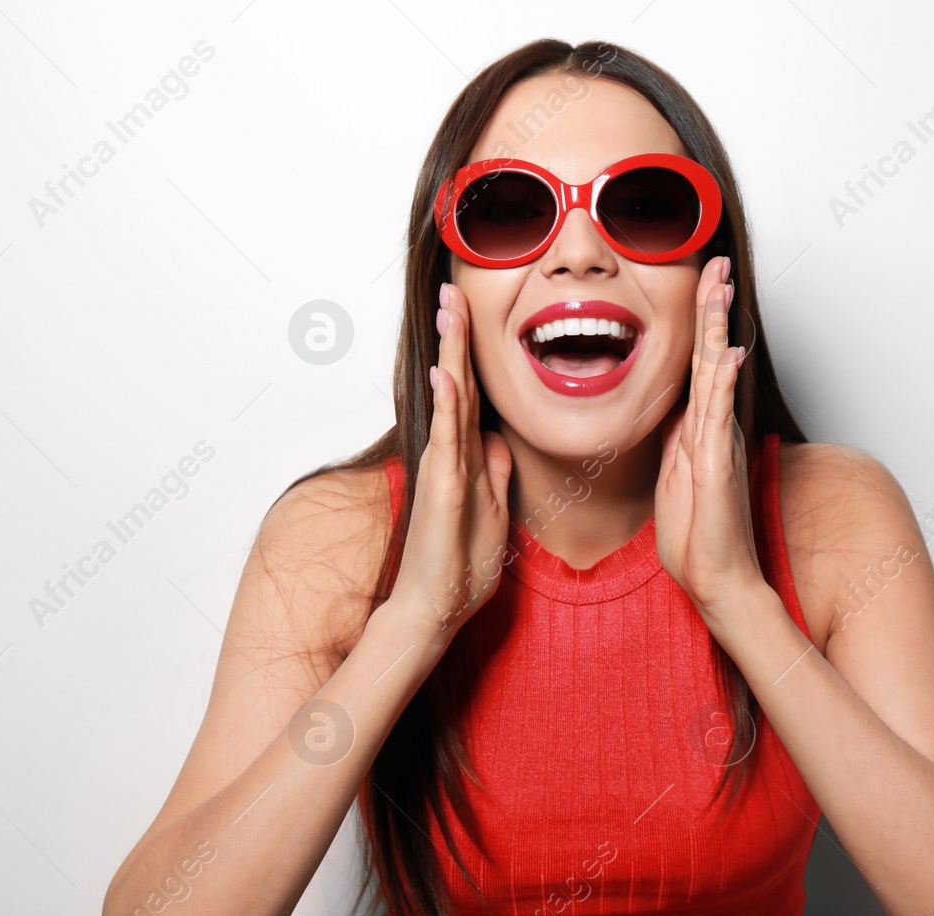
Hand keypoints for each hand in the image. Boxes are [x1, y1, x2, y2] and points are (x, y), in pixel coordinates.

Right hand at [385, 282, 513, 645]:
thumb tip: (498, 441)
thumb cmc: (459, 566)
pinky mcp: (442, 489)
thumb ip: (494, 473)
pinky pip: (446, 438)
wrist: (434, 608)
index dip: (472, 354)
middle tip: (454, 290)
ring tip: (449, 308)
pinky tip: (447, 373)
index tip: (469, 312)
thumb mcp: (494, 509)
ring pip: (451, 399)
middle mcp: (450, 454)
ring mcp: (443, 468)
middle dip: (456, 335)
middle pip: (458, 383)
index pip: (471, 395)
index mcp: (465, 458)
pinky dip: (447, 404)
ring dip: (451, 353)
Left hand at [653, 257, 766, 619]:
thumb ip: (677, 441)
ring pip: (717, 375)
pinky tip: (726, 354)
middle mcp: (714, 429)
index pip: (699, 364)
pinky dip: (720, 384)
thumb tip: (673, 409)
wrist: (717, 580)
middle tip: (716, 262)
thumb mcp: (675, 477)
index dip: (701, 322)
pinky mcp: (717, 468)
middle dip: (713, 308)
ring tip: (720, 287)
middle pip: (713, 356)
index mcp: (701, 430)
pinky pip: (716, 418)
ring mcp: (718, 445)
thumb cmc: (698, 538)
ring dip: (717, 330)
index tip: (702, 281)